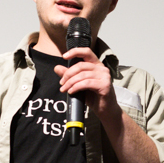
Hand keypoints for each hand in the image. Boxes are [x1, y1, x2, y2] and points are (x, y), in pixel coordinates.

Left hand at [55, 48, 159, 162]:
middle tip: (61, 82)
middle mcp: (102, 68)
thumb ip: (70, 76)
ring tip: (64, 89)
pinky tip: (71, 91)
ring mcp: (105, 76)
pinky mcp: (105, 85)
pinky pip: (86, 83)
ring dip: (70, 82)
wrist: (106, 111)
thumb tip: (57, 68)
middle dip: (68, 74)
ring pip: (82, 75)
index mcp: (96, 65)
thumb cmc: (94, 98)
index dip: (75, 51)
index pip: (87, 52)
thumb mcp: (79, 85)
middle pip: (81, 65)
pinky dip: (76, 87)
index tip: (64, 56)